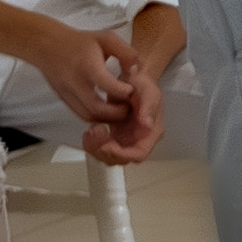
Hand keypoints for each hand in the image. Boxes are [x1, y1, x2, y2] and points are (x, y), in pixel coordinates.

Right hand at [18, 21, 142, 133]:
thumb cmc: (79, 41)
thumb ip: (127, 53)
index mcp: (87, 66)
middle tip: (131, 105)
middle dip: (119, 112)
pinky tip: (108, 110)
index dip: (124, 91)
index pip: (107, 85)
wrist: (46, 45)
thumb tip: (136, 72)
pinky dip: (97, 117)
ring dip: (108, 118)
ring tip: (121, 109)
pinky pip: (81, 114)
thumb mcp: (107, 39)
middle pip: (97, 108)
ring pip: (88, 116)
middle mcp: (74, 82)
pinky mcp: (64, 99)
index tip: (133, 89)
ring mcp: (67, 93)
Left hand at [97, 46, 168, 164]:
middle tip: (96, 131)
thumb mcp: (147, 90)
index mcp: (151, 132)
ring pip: (108, 157)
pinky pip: (100, 150)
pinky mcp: (114, 138)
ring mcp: (125, 140)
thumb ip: (148, 106)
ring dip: (95, 148)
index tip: (108, 144)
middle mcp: (138, 140)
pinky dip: (92, 144)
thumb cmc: (140, 84)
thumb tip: (147, 124)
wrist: (129, 81)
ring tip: (91, 130)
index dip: (122, 154)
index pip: (138, 154)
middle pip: (121, 159)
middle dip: (104, 150)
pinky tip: (90, 131)